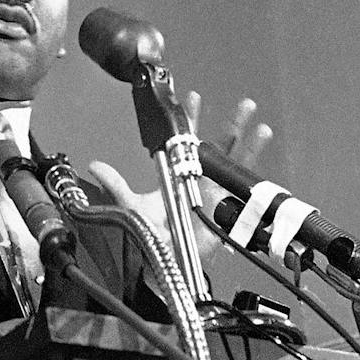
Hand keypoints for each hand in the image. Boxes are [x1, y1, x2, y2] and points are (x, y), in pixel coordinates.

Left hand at [88, 92, 271, 262]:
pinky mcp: (229, 208)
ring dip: (249, 142)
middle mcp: (201, 179)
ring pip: (236, 162)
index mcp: (181, 174)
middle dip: (233, 124)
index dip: (190, 120)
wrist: (168, 260)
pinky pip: (245, 189)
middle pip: (220, 146)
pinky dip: (256, 175)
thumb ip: (116, 184)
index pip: (187, 141)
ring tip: (259, 123)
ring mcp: (217, 192)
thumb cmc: (153, 236)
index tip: (193, 98)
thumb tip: (94, 166)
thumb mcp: (132, 206)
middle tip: (244, 105)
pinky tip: (264, 168)